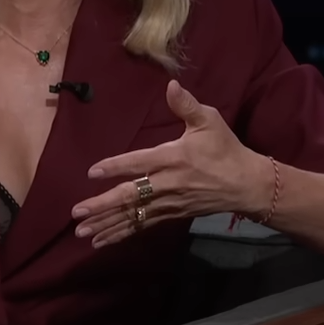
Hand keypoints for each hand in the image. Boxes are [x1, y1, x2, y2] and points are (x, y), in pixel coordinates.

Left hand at [71, 80, 272, 247]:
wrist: (246, 185)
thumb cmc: (225, 150)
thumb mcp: (210, 121)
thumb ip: (187, 105)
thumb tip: (171, 85)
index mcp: (174, 158)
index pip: (140, 163)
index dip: (116, 166)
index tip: (93, 172)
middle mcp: (168, 184)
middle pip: (131, 197)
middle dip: (103, 206)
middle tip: (77, 213)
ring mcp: (169, 203)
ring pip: (133, 216)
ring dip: (107, 224)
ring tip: (82, 232)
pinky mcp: (171, 215)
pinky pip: (142, 226)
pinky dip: (122, 233)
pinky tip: (103, 240)